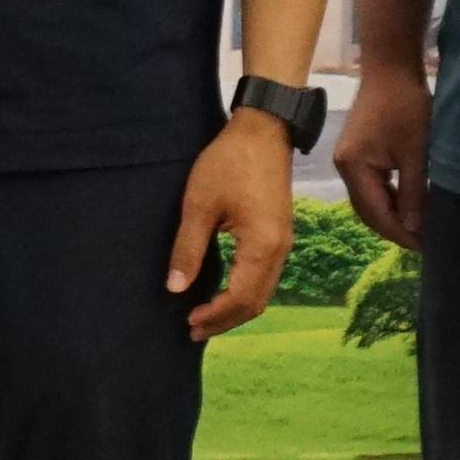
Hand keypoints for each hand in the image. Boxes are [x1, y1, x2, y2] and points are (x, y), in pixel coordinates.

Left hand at [170, 114, 295, 340]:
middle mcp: (280, 250)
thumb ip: (188, 249)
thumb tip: (175, 288)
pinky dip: (244, 292)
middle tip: (193, 330)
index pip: (240, 299)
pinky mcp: (279, 234)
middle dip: (225, 321)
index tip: (187, 323)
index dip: (214, 316)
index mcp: (262, 246)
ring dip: (235, 309)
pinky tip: (223, 292)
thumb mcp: (199, 204)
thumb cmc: (229, 162)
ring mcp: (283, 242)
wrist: (263, 129)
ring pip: (263, 292)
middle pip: (255, 302)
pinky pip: (265, 276)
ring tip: (205, 317)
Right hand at [335, 63, 432, 249]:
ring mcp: (349, 160)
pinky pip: (373, 186)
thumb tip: (414, 227)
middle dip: (395, 228)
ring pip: (370, 200)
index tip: (425, 246)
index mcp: (354, 168)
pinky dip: (391, 198)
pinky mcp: (358, 153)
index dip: (400, 233)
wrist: (391, 67)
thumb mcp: (415, 152)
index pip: (376, 213)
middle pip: (368, 211)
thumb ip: (413, 192)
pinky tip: (410, 204)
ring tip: (421, 227)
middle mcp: (345, 167)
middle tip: (425, 242)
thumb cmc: (405, 106)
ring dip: (393, 215)